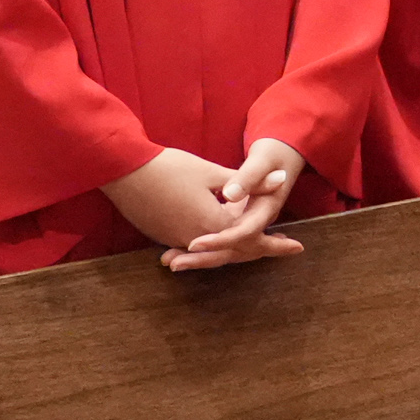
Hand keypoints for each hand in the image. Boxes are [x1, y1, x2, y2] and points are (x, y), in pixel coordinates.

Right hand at [104, 140, 306, 270]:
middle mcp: (195, 238)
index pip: (251, 240)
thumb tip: (280, 181)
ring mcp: (176, 239)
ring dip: (238, 248)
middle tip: (283, 245)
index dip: (275, 244)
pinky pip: (197, 247)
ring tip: (259, 242)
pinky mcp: (164, 235)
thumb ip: (246, 182)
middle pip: (235, 252)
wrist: (122, 171)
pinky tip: (224, 236)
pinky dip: (216, 245)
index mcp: (211, 223)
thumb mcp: (211, 172)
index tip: (297, 247)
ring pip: (215, 252)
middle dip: (261, 249)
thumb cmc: (168, 167)